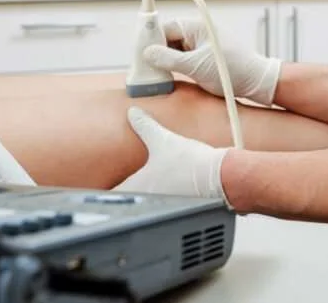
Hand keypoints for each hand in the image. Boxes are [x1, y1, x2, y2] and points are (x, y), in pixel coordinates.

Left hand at [113, 107, 230, 206]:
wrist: (220, 178)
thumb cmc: (191, 163)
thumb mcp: (163, 139)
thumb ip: (144, 126)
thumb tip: (133, 113)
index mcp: (136, 187)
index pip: (111, 196)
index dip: (107, 192)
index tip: (108, 186)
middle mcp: (146, 203)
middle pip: (129, 204)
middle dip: (129, 196)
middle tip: (130, 185)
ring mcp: (163, 210)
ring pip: (148, 208)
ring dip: (148, 201)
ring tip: (154, 188)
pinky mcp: (180, 213)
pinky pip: (166, 210)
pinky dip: (167, 204)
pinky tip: (175, 193)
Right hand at [142, 18, 281, 105]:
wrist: (256, 82)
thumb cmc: (233, 70)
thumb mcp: (196, 67)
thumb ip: (169, 59)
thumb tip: (148, 53)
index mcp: (196, 27)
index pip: (164, 28)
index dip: (149, 41)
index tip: (139, 56)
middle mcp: (197, 32)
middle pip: (166, 39)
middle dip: (155, 53)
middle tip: (144, 69)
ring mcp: (200, 45)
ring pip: (173, 50)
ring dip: (164, 62)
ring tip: (154, 76)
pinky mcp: (203, 57)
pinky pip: (182, 58)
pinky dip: (173, 67)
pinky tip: (166, 78)